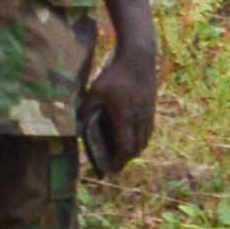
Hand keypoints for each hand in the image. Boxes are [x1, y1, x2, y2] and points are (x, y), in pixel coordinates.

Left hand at [83, 32, 161, 173]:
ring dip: (135, 149)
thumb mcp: (96, 90)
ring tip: (125, 153)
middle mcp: (139, 120)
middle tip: (116, 164)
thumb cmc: (116, 74)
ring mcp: (148, 114)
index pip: (124, 148)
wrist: (139, 58)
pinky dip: (141, 138)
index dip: (118, 161)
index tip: (111, 170)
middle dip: (126, 159)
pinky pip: (148, 130)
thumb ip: (87, 108)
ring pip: (145, 140)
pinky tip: (134, 135)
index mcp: (125, 119)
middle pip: (137, 148)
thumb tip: (77, 124)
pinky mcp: (151, 107)